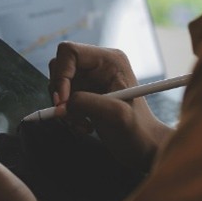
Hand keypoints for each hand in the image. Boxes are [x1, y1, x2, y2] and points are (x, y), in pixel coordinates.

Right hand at [48, 42, 173, 171]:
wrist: (143, 148)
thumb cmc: (138, 131)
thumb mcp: (116, 115)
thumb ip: (87, 103)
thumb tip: (61, 104)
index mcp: (110, 60)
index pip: (70, 52)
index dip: (61, 74)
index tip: (62, 101)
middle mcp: (98, 66)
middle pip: (59, 67)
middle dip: (60, 94)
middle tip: (67, 115)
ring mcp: (90, 80)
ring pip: (58, 85)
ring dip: (64, 108)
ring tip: (83, 124)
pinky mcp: (85, 95)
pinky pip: (62, 100)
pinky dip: (67, 115)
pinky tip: (85, 126)